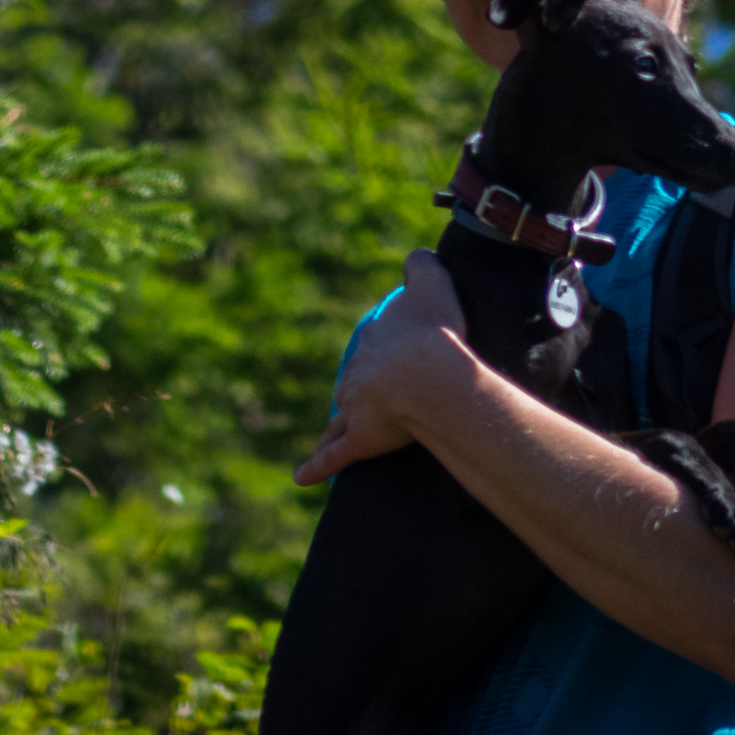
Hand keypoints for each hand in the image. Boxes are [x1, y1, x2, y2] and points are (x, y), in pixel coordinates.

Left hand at [293, 249, 470, 485]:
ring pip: (340, 416)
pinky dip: (316, 467)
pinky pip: (333, 457)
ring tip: (335, 429)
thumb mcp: (432, 284)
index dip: (387, 350)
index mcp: (376, 341)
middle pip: (354, 380)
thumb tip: (415, 256)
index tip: (393, 357)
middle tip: (365, 397)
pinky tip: (300, 478)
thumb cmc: (434, 333)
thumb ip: (421, 266)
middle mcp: (358, 373)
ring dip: (337, 424)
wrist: (429, 377)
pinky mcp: (359, 439)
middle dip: (358, 387)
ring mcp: (355, 408)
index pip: (376, 345)